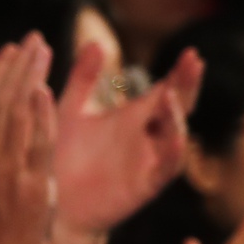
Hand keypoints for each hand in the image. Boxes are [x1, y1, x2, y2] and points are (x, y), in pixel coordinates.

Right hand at [0, 35, 57, 243]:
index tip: (10, 50)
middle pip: (3, 102)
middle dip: (18, 67)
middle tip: (33, 38)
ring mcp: (10, 172)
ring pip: (20, 115)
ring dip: (32, 79)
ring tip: (44, 50)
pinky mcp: (33, 186)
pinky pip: (37, 144)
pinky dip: (41, 116)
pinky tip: (45, 89)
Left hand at [54, 44, 201, 236]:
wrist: (50, 201)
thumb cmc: (62, 155)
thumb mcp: (72, 110)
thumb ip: (84, 79)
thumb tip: (95, 42)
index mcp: (134, 118)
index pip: (165, 90)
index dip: (180, 74)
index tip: (191, 53)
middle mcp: (147, 138)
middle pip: (178, 109)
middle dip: (187, 87)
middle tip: (194, 63)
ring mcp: (148, 163)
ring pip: (176, 138)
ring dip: (177, 117)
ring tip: (171, 95)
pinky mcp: (144, 187)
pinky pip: (165, 170)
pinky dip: (173, 154)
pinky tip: (175, 139)